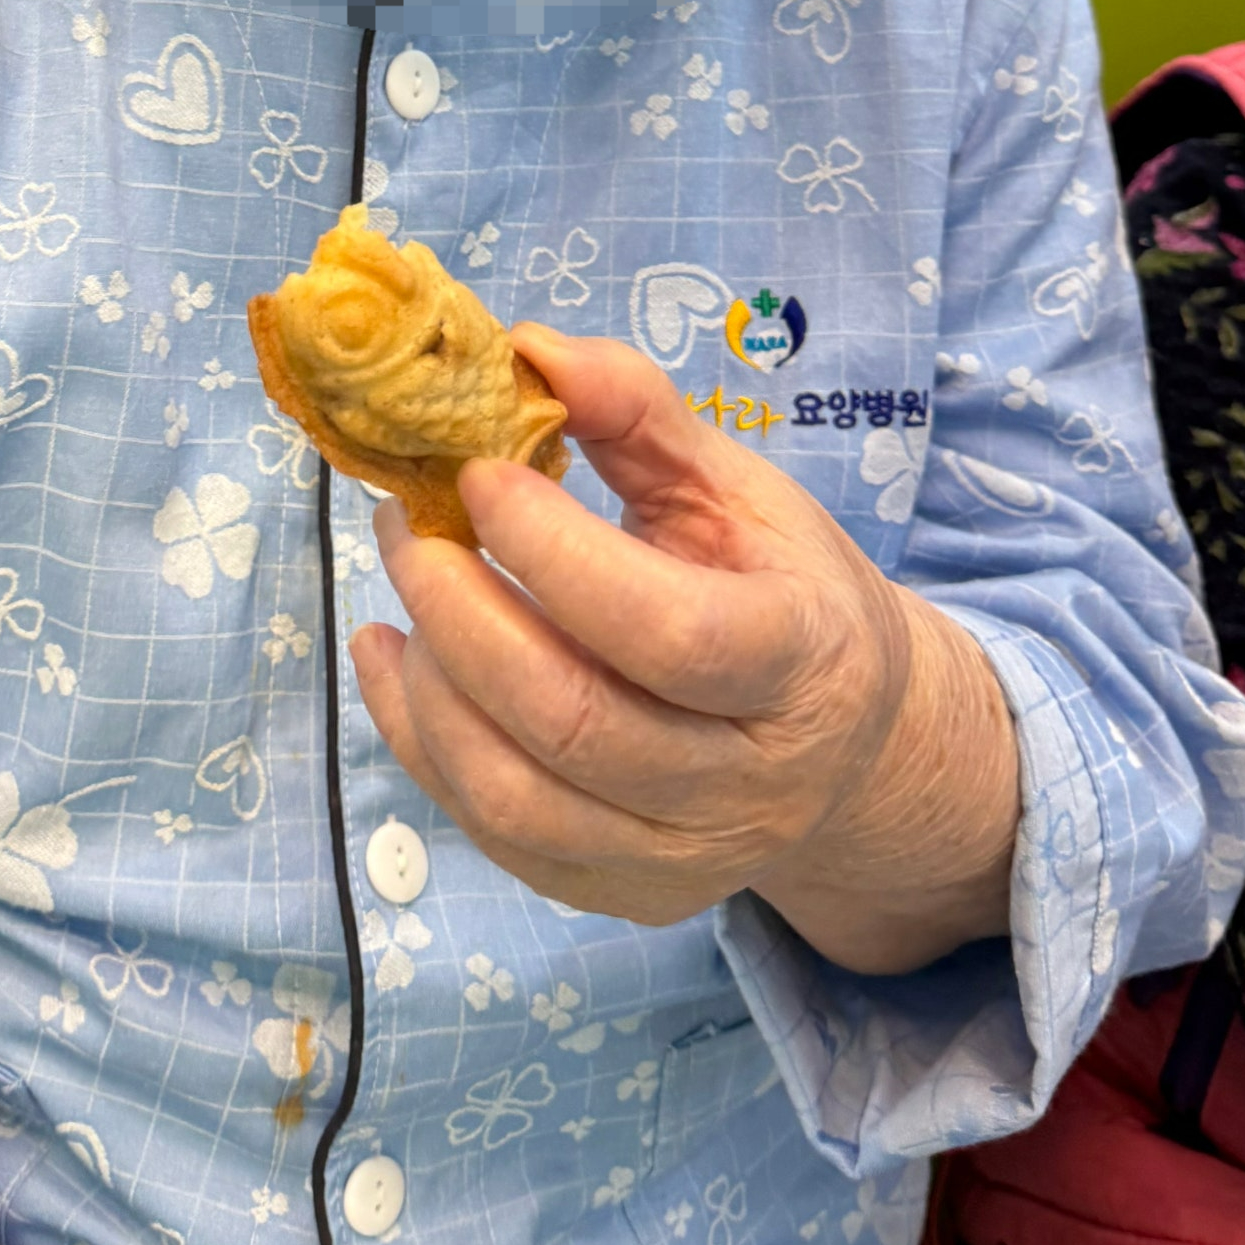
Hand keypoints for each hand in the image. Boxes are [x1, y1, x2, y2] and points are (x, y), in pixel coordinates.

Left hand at [350, 328, 1019, 973]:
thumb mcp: (739, 487)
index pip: (664, 629)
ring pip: (517, 798)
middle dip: (461, 610)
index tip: (480, 474)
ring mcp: (683, 859)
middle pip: (574, 721)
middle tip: (406, 522)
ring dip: (429, 683)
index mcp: (803, 662)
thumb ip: (638, 413)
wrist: (849, 739)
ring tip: (404, 587)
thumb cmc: (782, 588)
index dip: (552, 552)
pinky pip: (493, 838)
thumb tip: (526, 349)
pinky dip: (420, 744)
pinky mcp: (620, 896)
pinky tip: (395, 659)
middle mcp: (751, 785)